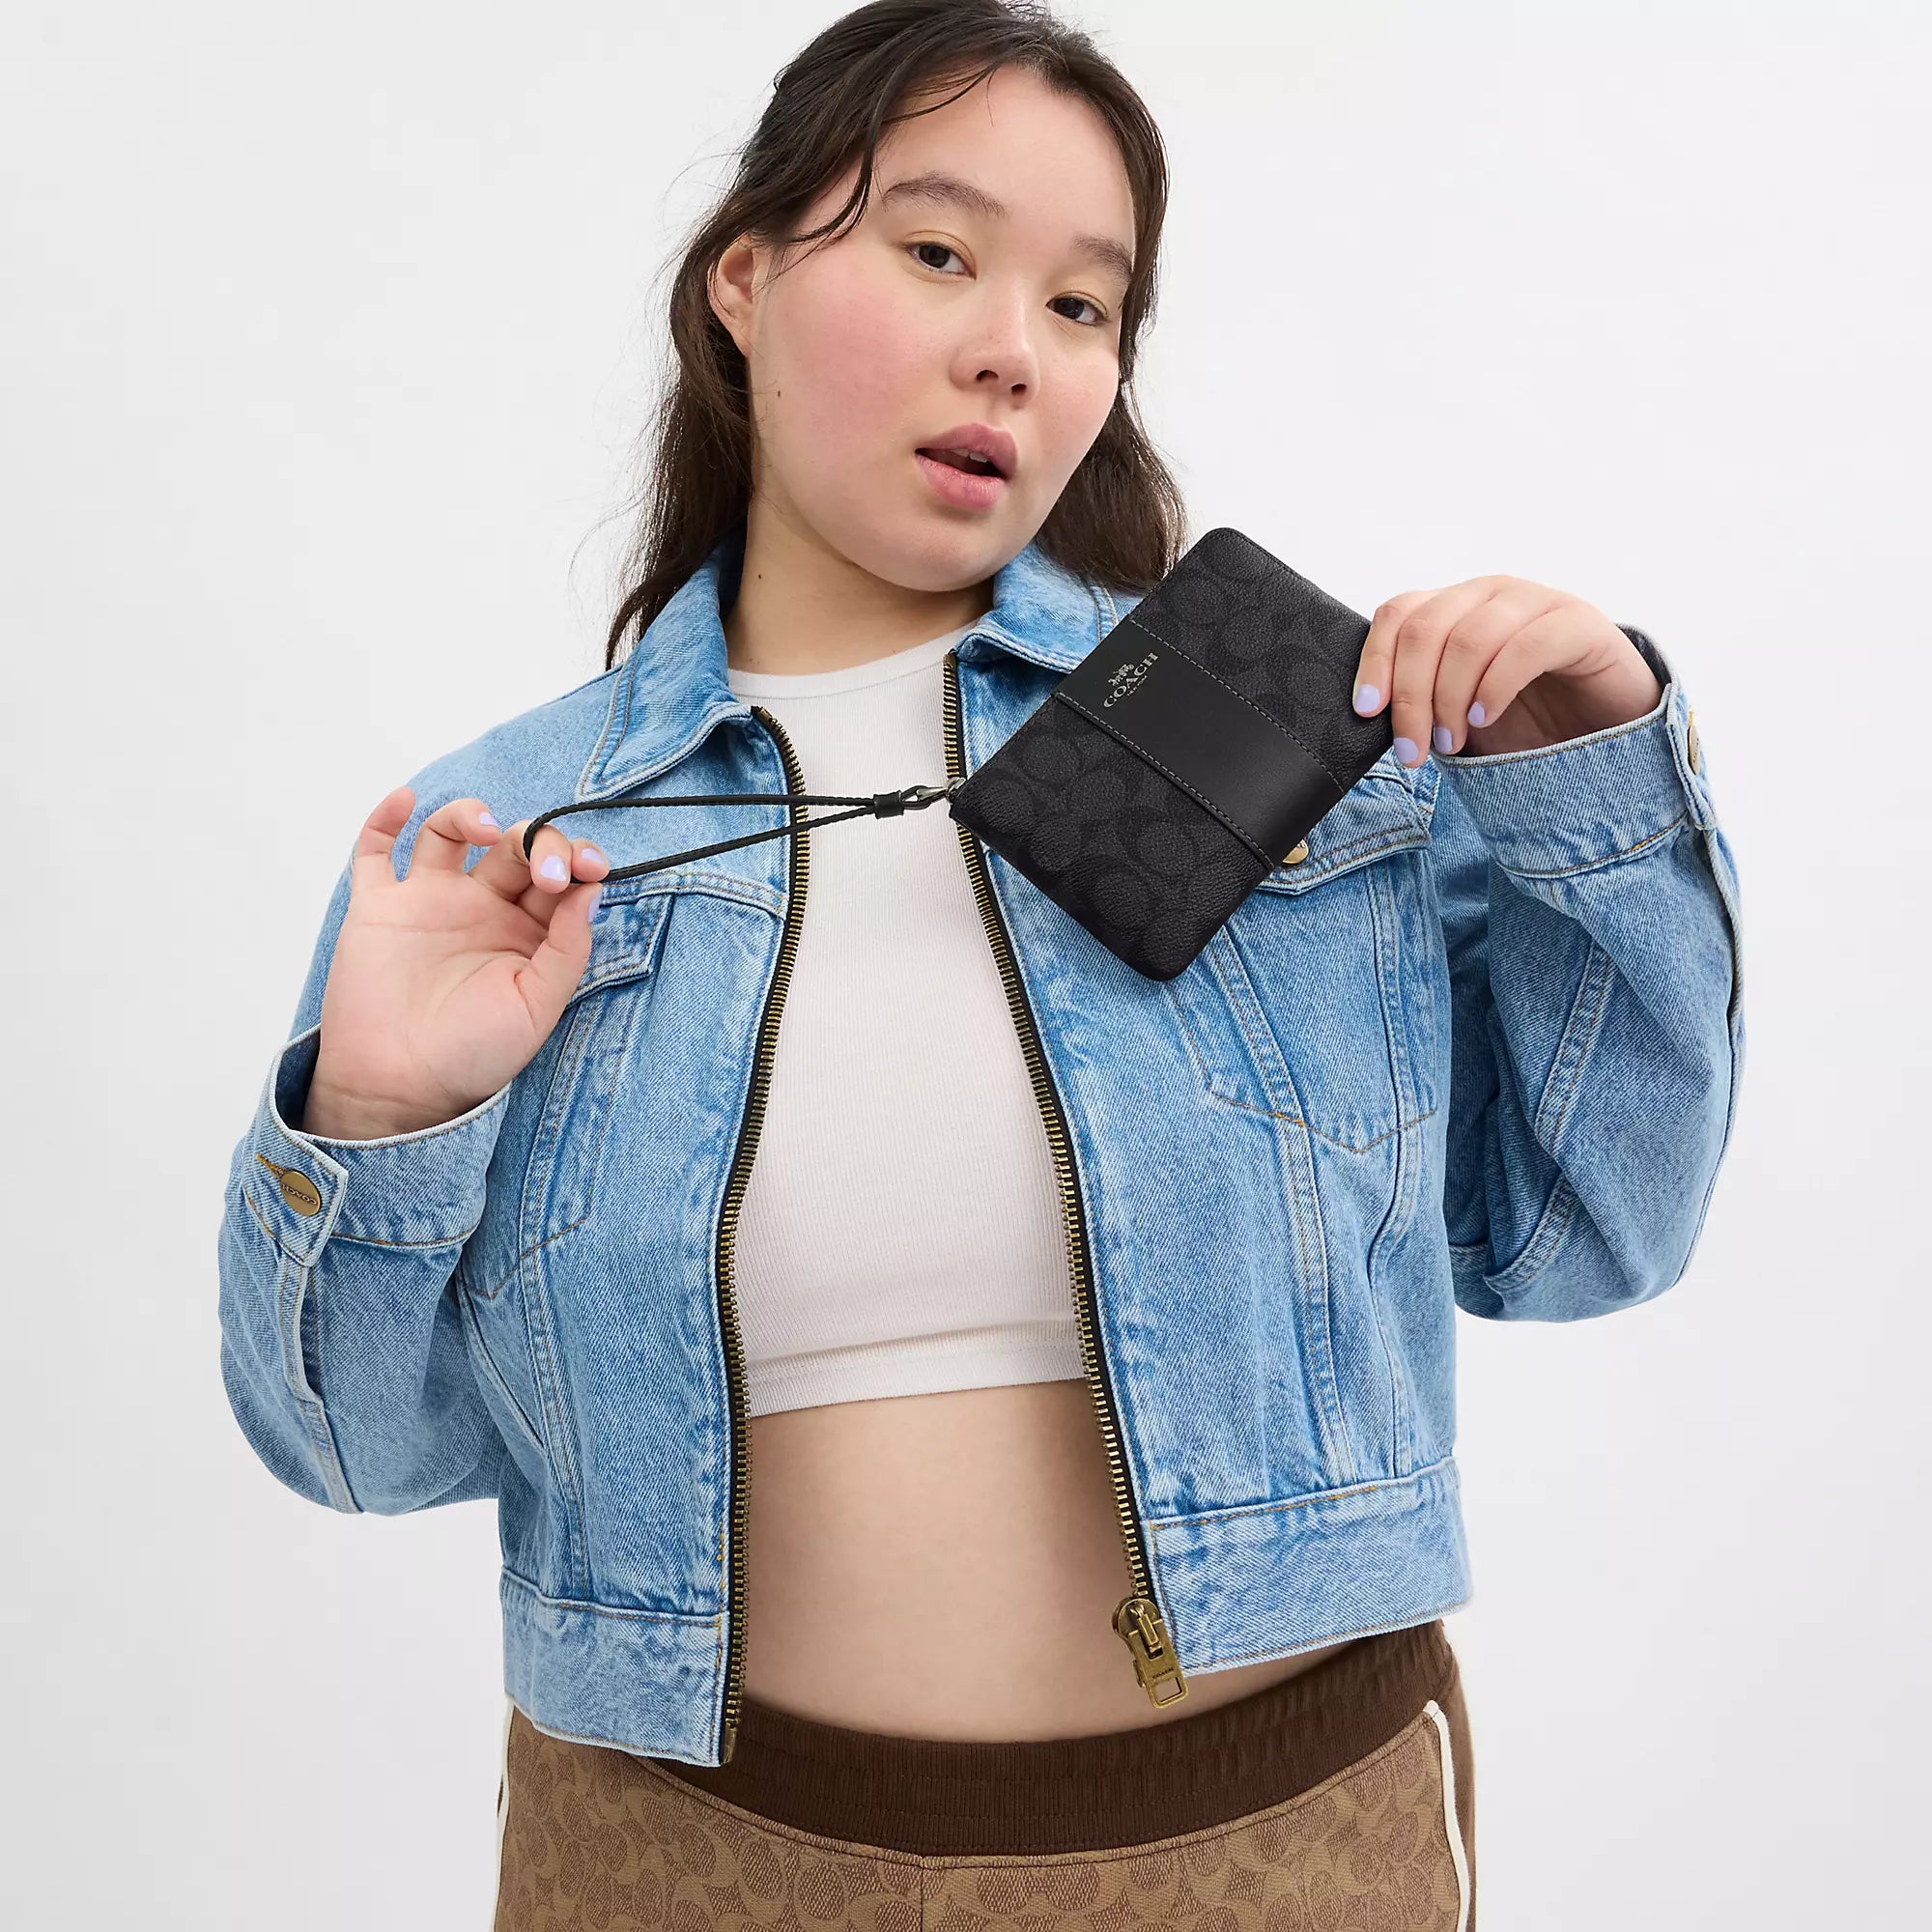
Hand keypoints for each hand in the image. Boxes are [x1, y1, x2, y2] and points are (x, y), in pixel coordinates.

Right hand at [303, 787, 610, 1138]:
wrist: (400, 1089)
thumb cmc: (474, 1056)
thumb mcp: (538, 1006)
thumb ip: (567, 948)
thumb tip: (591, 889)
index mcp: (526, 931)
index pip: (558, 875)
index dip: (576, 860)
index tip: (590, 868)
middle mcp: (481, 908)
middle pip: (512, 846)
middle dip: (537, 841)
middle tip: (547, 868)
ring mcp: (428, 902)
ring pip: (450, 833)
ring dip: (470, 814)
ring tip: (487, 828)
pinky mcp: (379, 907)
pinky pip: (376, 851)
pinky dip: (385, 818)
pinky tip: (406, 799)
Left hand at [1351, 575, 1662, 764]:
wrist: (1607, 726)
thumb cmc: (1527, 718)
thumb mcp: (1459, 710)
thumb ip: (1422, 701)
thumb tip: (1369, 716)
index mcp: (1456, 606)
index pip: (1399, 614)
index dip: (1376, 661)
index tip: (1366, 712)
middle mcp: (1491, 594)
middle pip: (1427, 629)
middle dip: (1410, 696)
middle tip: (1412, 750)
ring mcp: (1537, 602)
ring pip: (1470, 638)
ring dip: (1450, 699)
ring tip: (1451, 743)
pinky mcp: (1579, 623)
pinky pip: (1526, 646)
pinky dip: (1495, 686)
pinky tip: (1484, 718)